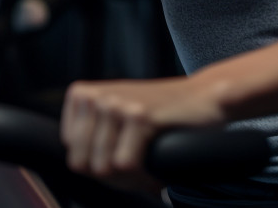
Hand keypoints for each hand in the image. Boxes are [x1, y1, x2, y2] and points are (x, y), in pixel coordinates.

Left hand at [61, 76, 224, 193]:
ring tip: (149, 172)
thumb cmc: (160, 112)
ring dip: (130, 180)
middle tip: (139, 175)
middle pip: (83, 164)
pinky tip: (159, 172)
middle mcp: (93, 96)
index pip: (73, 155)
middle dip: (113, 179)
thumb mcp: (115, 115)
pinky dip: (144, 179)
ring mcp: (114, 104)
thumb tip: (75, 167)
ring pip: (103, 169)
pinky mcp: (138, 116)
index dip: (100, 169)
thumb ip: (91, 136)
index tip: (124, 167)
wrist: (204, 96)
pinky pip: (125, 165)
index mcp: (81, 96)